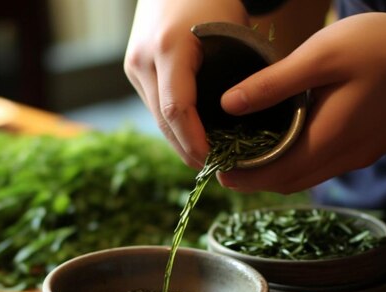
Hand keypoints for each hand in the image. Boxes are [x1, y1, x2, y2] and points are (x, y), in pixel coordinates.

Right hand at [124, 0, 249, 167]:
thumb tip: (252, 117)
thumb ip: (239, 71)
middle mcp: (144, 59)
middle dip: (187, 149)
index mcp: (170, 48)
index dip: (194, 142)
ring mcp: (134, 64)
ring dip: (178, 139)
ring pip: (157, 117)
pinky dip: (172, 123)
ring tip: (205, 156)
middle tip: (212, 168)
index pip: (177, 110)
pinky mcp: (132, 67)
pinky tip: (191, 135)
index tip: (214, 161)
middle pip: (163, 121)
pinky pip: (154, 105)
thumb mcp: (233, 29)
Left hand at [218, 7, 385, 192]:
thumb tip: (229, 104)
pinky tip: (285, 146)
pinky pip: (324, 166)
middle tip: (227, 168)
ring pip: (308, 177)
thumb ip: (273, 84)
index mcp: (331, 137)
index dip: (246, 179)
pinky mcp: (367, 148)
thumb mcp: (321, 56)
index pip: (279, 174)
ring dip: (277, 174)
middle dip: (256, 181)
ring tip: (248, 159)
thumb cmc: (378, 46)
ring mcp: (359, 155)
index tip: (219, 173)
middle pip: (291, 182)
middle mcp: (346, 156)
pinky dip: (298, 164)